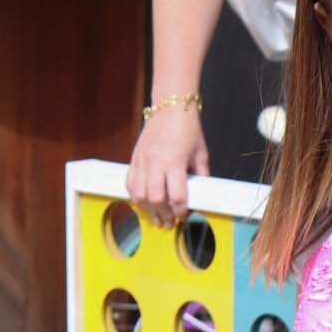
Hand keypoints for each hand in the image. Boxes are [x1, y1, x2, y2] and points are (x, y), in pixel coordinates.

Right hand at [127, 107, 208, 229]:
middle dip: (163, 214)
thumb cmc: (188, 129)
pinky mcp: (134, 159)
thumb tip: (199, 194)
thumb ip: (200, 175)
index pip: (176, 195)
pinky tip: (143, 203)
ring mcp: (142, 161)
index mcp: (175, 162)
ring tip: (156, 218)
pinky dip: (136, 196)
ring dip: (148, 209)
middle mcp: (156, 163)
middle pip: (156, 198)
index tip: (184, 216)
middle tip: (170, 222)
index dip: (181, 210)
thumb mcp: (201, 153)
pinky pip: (130, 184)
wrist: (170, 109)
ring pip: (139, 194)